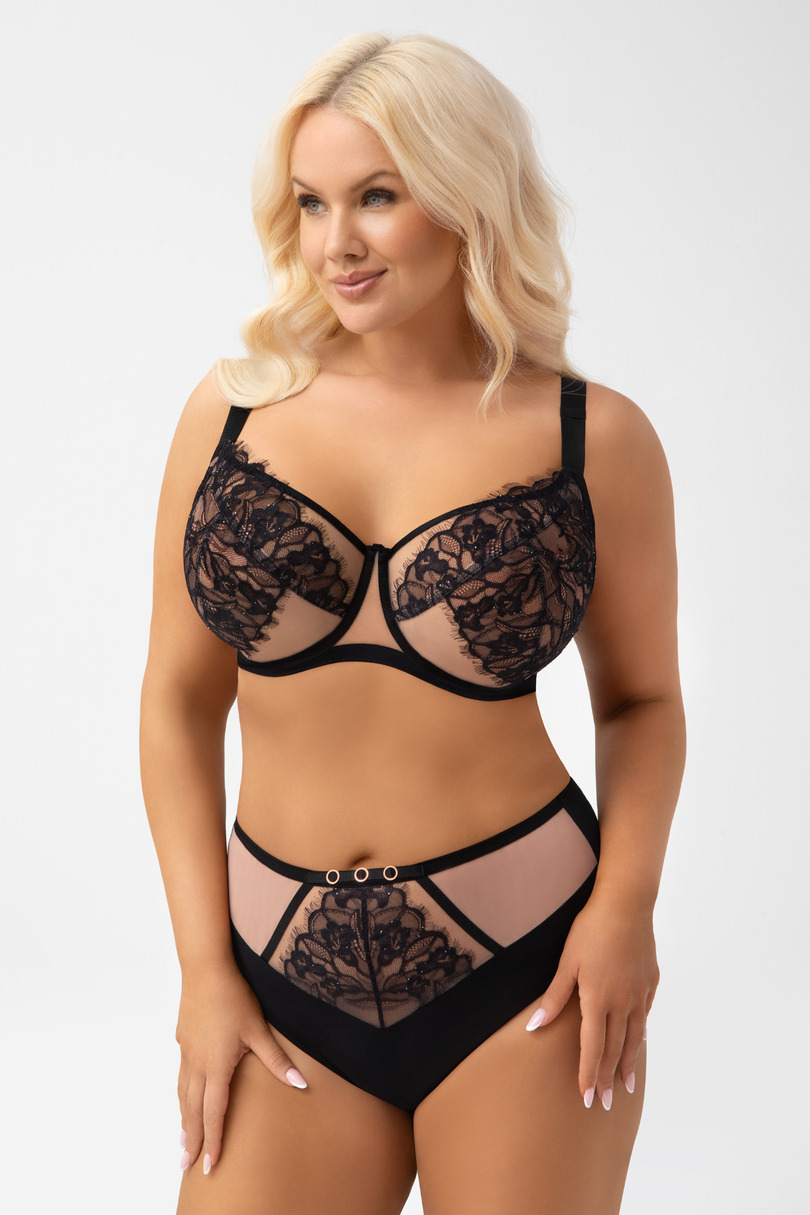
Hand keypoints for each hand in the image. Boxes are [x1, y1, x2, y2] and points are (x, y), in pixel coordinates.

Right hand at [176, 963, 306, 1173]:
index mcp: (216, 1067)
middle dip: (191, 1140)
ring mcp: (187, 1051)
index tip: (210, 1165)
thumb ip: (277, 1060)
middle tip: (186, 1165)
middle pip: (192, 1110)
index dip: (212, 1141)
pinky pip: (181, 1074)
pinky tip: (184, 1093)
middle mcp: (197, 1064)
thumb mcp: (258, 1030)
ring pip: (183, 1093)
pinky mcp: (183, 1038)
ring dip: (183, 1118)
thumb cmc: (233, 997)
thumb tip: (301, 1084)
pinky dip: (182, 1093)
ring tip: (182, 1138)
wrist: (205, 969)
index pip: (214, 1113)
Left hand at [525, 895, 658, 1108]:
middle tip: (605, 1103)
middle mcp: (622, 1002)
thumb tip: (534, 1026)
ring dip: (628, 1063)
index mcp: (598, 999)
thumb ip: (554, 996)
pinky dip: (640, 1034)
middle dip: (608, 1078)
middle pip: (614, 1048)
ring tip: (626, 1085)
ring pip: (634, 1037)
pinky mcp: (650, 982)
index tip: (586, 1097)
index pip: (592, 1047)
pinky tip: (638, 1042)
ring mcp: (640, 993)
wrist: (627, 904)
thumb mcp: (567, 961)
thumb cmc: (591, 929)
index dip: (588, 1073)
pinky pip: (644, 1016)